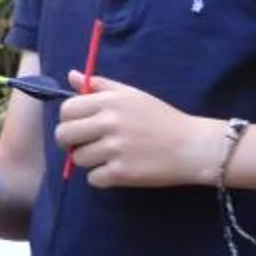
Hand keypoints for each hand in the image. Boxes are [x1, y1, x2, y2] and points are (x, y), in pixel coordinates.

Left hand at [49, 72, 205, 187]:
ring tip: (109, 156)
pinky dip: (103, 177)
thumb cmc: (162, 118)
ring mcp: (115, 149)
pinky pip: (93, 179)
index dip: (69, 119)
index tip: (79, 126)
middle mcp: (109, 122)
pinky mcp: (121, 173)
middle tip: (86, 144)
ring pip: (78, 158)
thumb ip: (101, 85)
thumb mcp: (132, 95)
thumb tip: (72, 76)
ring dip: (89, 160)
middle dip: (70, 142)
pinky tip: (118, 169)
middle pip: (64, 135)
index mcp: (110, 101)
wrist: (191, 146)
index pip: (67, 109)